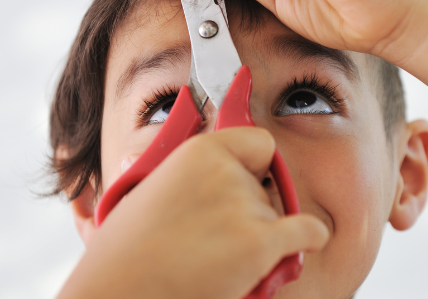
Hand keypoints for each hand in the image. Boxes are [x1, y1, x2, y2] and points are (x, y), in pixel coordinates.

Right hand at [58, 127, 328, 298]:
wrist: (118, 292)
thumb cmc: (124, 254)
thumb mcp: (145, 191)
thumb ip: (187, 176)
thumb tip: (217, 170)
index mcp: (198, 152)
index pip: (258, 143)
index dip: (255, 165)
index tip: (249, 179)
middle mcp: (226, 173)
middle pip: (265, 187)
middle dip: (250, 210)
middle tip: (215, 238)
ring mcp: (245, 207)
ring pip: (277, 216)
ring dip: (261, 237)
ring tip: (219, 260)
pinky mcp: (259, 243)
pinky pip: (308, 232)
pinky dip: (309, 238)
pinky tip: (306, 242)